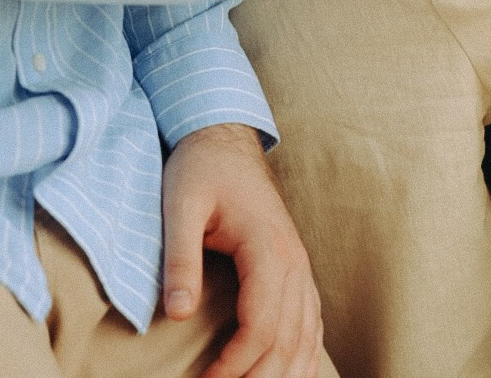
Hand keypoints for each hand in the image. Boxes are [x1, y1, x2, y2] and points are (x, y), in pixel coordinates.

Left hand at [162, 122, 323, 377]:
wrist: (225, 137)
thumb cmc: (201, 167)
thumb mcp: (180, 203)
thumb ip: (181, 257)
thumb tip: (178, 314)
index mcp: (268, 248)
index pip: (260, 326)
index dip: (234, 365)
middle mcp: (294, 262)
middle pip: (286, 341)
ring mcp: (301, 266)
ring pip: (305, 338)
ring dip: (284, 374)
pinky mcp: (297, 268)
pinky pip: (312, 322)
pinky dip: (303, 356)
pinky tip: (291, 374)